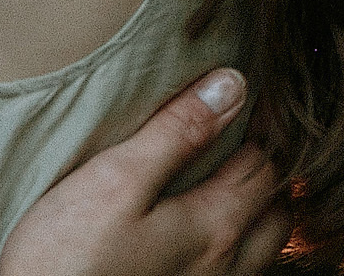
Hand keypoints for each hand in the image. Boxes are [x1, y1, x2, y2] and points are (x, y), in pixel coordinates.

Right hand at [0, 70, 292, 275]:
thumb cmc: (68, 258)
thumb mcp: (116, 180)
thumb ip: (176, 133)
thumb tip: (230, 87)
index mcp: (215, 227)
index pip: (265, 165)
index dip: (263, 127)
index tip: (251, 97)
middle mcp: (225, 268)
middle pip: (276, 209)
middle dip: (269, 167)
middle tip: (246, 132)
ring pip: (261, 245)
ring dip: (257, 207)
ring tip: (228, 175)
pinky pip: (236, 271)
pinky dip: (236, 240)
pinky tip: (200, 227)